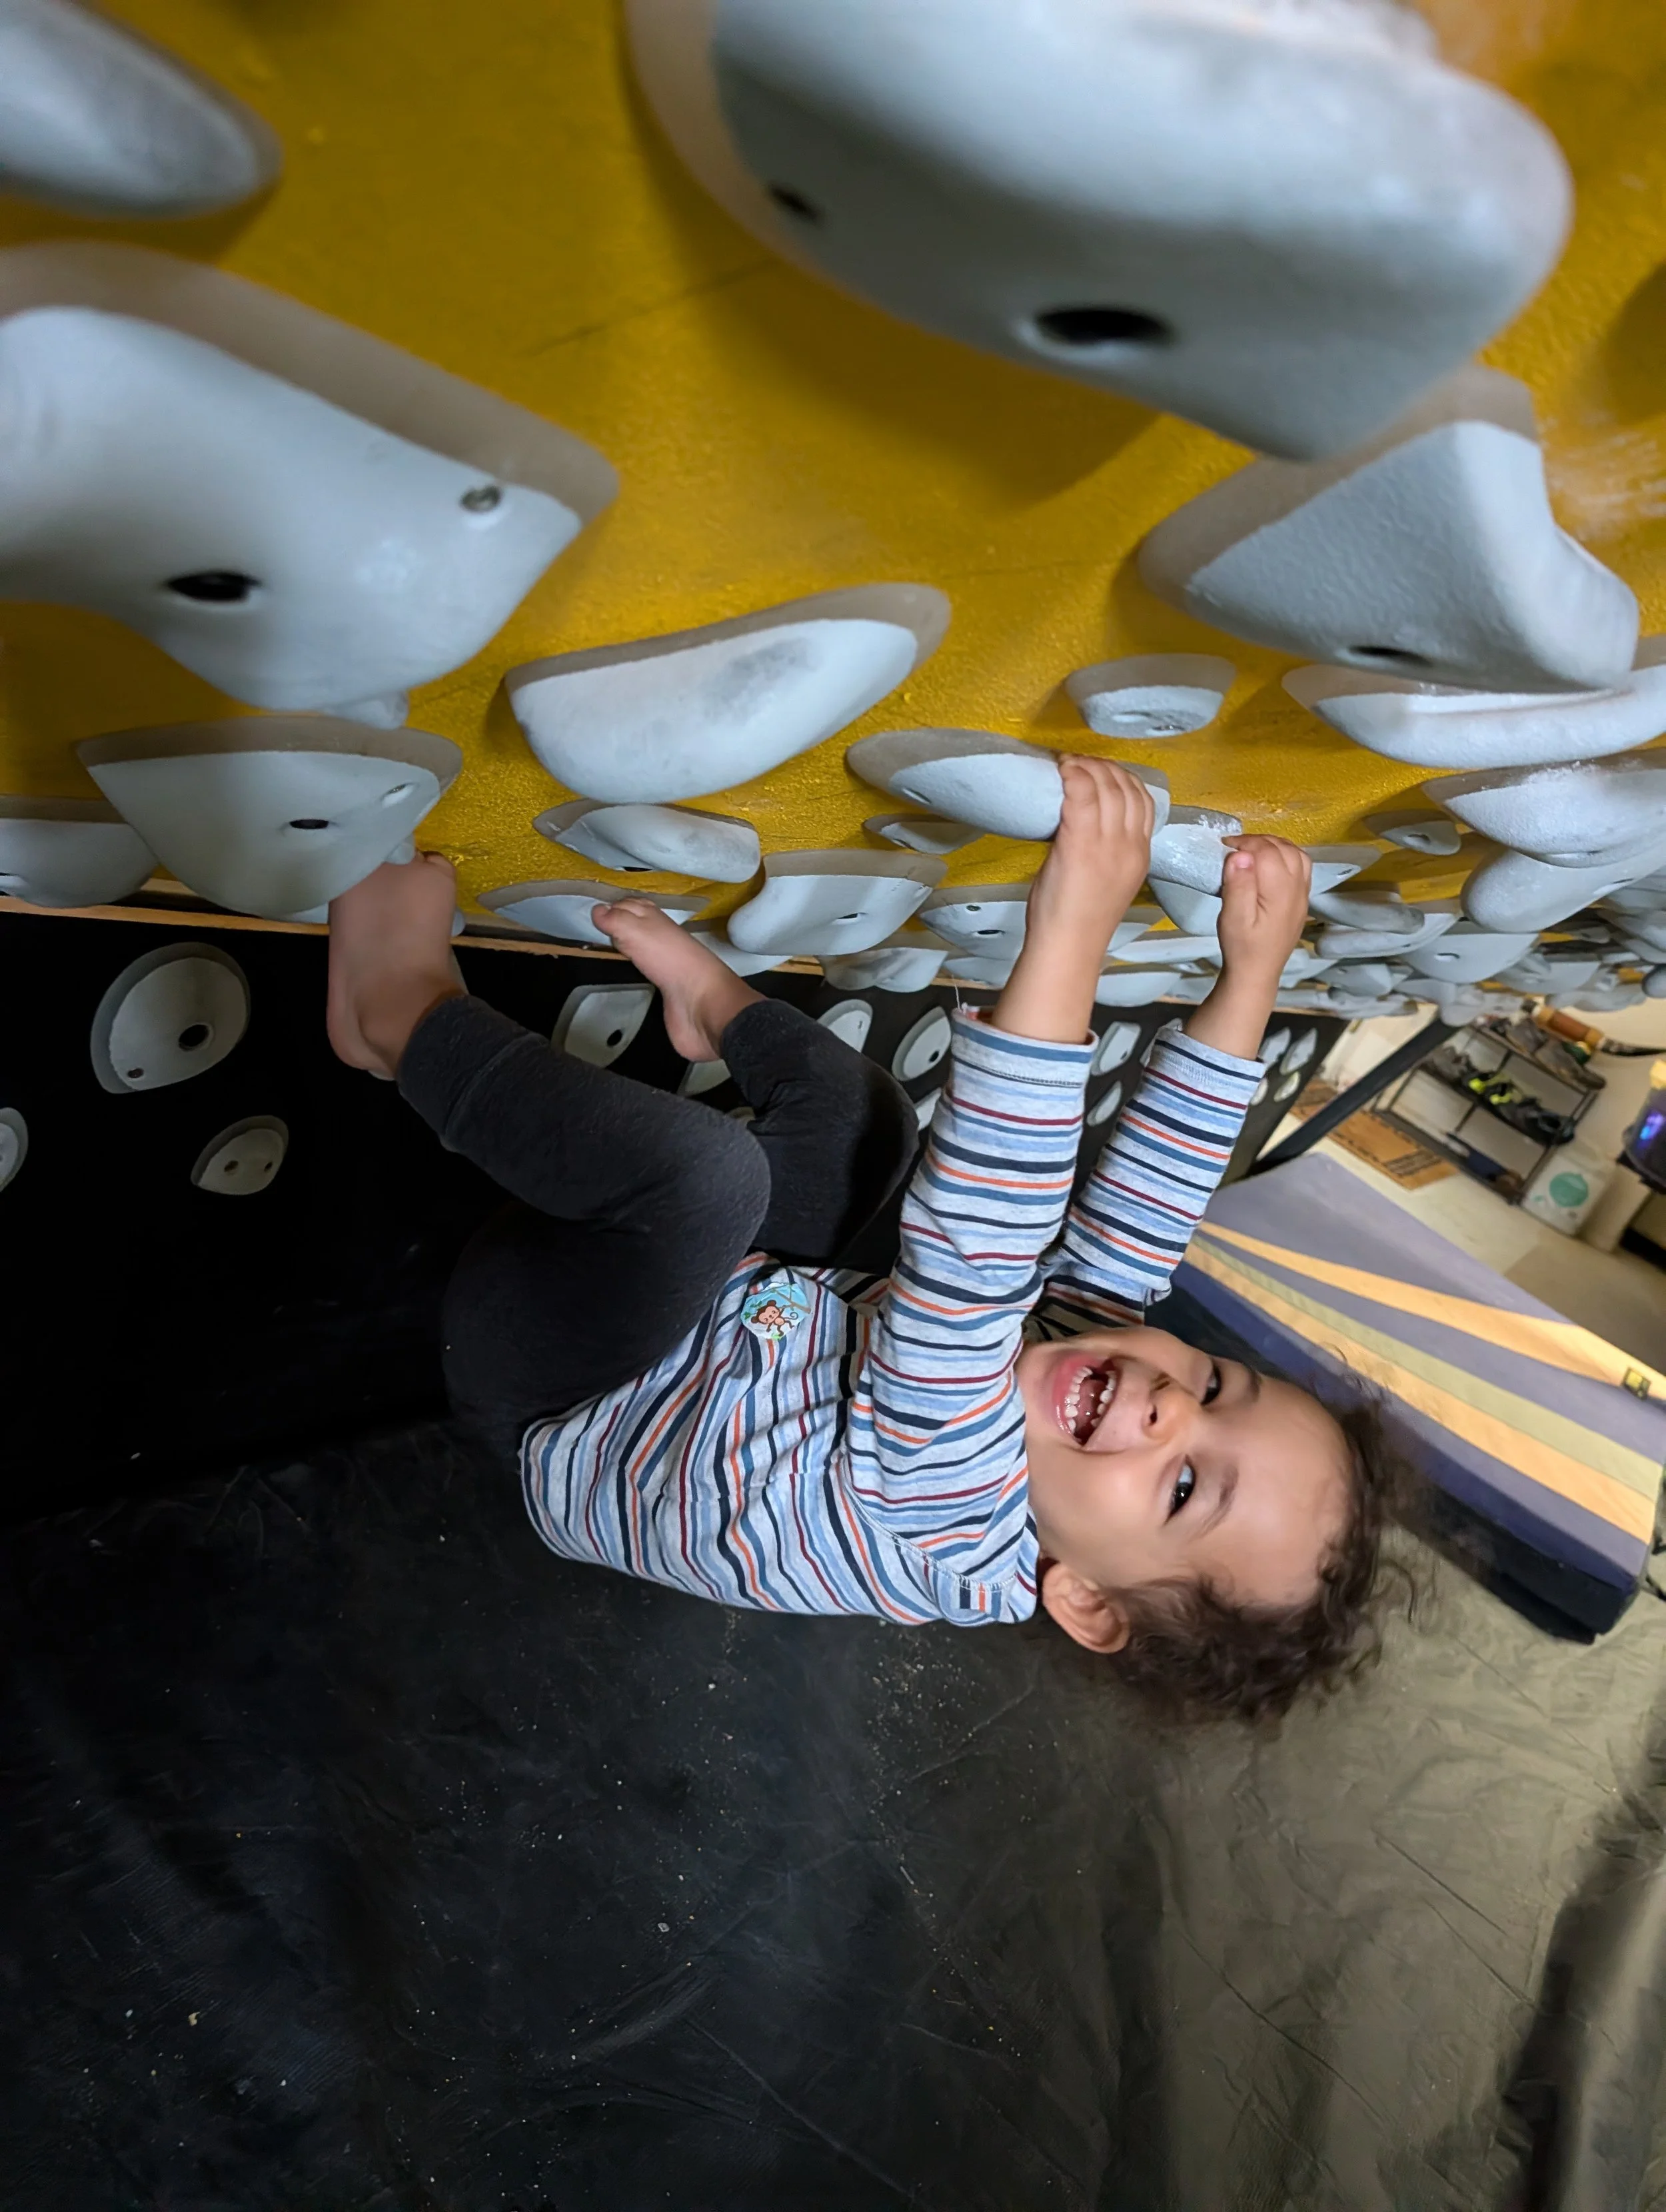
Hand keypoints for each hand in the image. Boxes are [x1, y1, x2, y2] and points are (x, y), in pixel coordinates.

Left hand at [1025, 757, 1156, 954]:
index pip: (1144, 802)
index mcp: (1140, 855)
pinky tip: (1062, 771)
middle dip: (1102, 766)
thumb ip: (1107, 851)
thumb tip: (1085, 824)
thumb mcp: (1109, 879)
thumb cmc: (1078, 919)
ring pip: (1105, 788)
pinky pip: (1081, 797)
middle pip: (1126, 789)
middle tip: (1078, 761)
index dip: (1124, 778)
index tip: (1102, 770)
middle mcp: (1130, 846)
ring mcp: (1107, 844)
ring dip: (1085, 767)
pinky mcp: (1080, 844)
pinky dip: (1073, 777)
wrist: (1069, 945)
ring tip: (1067, 762)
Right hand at [1183, 835, 1311, 1059]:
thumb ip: (1238, 885)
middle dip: (1258, 841)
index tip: (1224, 846)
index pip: (1267, 852)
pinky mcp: (1302, 898)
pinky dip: (1286, 854)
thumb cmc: (1242, 946)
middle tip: (1234, 846)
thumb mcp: (1233, 918)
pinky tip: (1270, 861)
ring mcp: (1303, 893)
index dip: (1246, 843)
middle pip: (1283, 848)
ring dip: (1274, 845)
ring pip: (1296, 853)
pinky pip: (1301, 865)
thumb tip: (1240, 855)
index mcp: (1280, 892)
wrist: (1257, 972)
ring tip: (1251, 849)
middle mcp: (1297, 888)